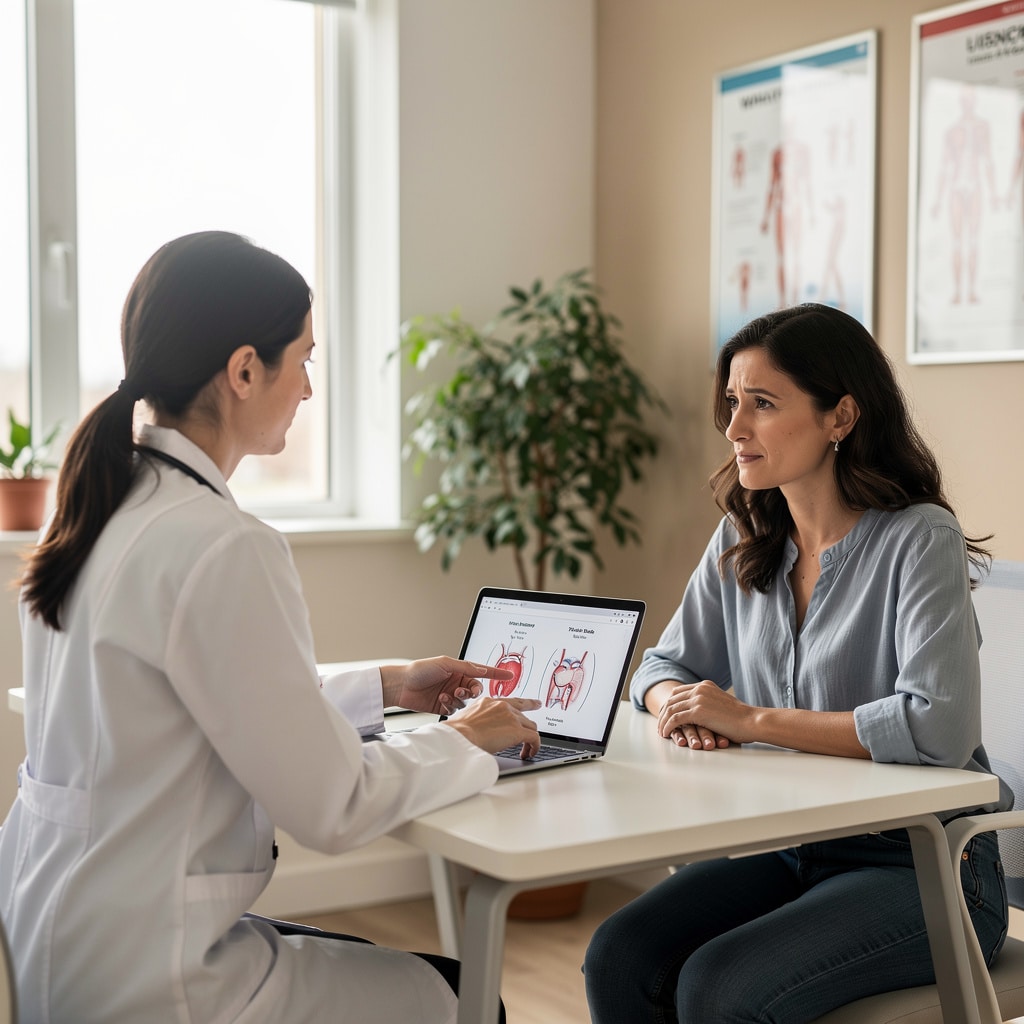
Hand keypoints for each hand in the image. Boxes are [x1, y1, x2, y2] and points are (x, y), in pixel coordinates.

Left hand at [381, 656, 514, 715]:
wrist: (400, 686)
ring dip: (460, 698)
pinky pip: (456, 709)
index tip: (509, 675)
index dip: (496, 673)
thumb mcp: (445, 664)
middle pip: (476, 689)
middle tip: (465, 690)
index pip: (481, 671)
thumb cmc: (419, 670)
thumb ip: (466, 668)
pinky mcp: (443, 707)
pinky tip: (442, 701)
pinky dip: (451, 706)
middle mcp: (456, 682)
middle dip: (473, 691)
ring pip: (466, 701)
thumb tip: (483, 670)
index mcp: (458, 670)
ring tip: (449, 694)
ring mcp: (450, 695)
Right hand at [442, 696, 542, 757]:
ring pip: (530, 726)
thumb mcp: (466, 719)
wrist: (458, 736)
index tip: (535, 704)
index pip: (512, 702)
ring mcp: (511, 717)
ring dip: (529, 739)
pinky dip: (534, 746)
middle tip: (529, 739)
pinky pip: (534, 737)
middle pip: (523, 716)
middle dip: (526, 728)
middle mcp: (502, 705)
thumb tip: (478, 730)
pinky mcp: (517, 730)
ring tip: (525, 751)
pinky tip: (530, 753)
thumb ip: (478, 720)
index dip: (527, 703)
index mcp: (489, 702)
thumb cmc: (456, 732)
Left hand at [656, 680, 755, 749]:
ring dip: (663, 721)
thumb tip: (700, 711)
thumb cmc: (741, 718)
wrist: (752, 721)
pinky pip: (675, 719)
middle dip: (663, 713)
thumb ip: (708, 702)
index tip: (665, 715)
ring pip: (671, 709)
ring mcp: (698, 699)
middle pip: (672, 699)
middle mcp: (699, 689)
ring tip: (661, 732)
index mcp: (704, 685)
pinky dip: (668, 726)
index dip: (670, 704)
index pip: (678, 692)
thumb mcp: (721, 703)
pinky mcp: (697, 711)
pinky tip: (666, 734)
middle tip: (660, 725)